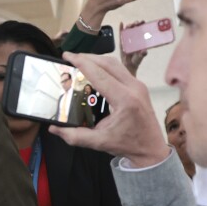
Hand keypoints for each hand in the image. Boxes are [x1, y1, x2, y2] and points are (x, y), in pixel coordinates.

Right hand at [50, 52, 168, 167]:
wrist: (151, 149)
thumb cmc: (128, 144)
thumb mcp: (99, 142)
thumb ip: (75, 136)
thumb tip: (54, 129)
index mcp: (124, 100)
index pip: (99, 74)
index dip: (81, 63)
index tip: (68, 56)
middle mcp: (134, 88)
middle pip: (107, 63)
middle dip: (87, 57)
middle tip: (70, 57)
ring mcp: (138, 85)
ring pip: (115, 64)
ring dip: (97, 59)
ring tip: (81, 61)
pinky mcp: (139, 86)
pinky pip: (120, 70)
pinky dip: (105, 66)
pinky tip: (95, 70)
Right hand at [119, 21, 147, 76]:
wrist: (129, 66)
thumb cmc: (136, 60)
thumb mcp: (140, 57)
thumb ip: (142, 55)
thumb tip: (145, 51)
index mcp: (140, 41)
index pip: (142, 31)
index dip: (142, 25)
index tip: (143, 22)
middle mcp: (134, 39)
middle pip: (135, 29)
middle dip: (136, 24)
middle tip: (137, 23)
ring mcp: (128, 40)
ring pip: (128, 30)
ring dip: (129, 26)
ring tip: (130, 25)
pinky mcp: (122, 42)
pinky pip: (121, 34)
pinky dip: (121, 29)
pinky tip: (121, 23)